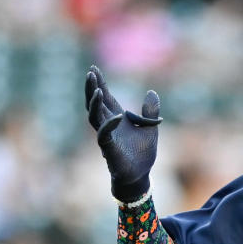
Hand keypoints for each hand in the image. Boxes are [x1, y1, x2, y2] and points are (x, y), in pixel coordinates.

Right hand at [85, 65, 162, 201]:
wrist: (140, 175)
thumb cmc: (142, 153)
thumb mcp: (151, 128)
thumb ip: (150, 111)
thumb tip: (152, 92)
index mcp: (116, 117)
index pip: (105, 97)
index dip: (100, 84)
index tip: (94, 68)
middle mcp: (108, 125)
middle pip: (95, 103)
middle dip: (92, 88)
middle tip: (90, 73)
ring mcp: (106, 136)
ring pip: (94, 116)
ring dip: (94, 102)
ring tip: (96, 88)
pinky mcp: (108, 148)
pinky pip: (104, 134)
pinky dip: (109, 124)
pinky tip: (117, 116)